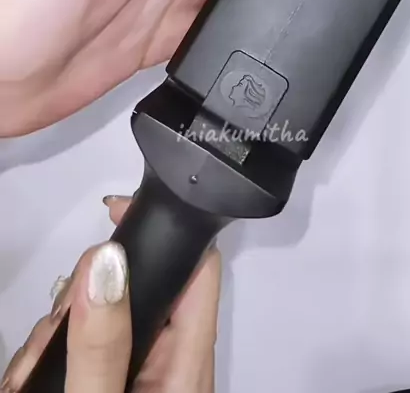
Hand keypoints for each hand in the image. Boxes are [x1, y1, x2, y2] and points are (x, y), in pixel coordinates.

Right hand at [1, 198, 220, 391]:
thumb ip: (100, 344)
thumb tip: (104, 262)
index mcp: (186, 364)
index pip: (197, 266)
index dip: (160, 226)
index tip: (113, 210)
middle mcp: (169, 362)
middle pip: (139, 283)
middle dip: (85, 290)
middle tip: (58, 322)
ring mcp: (141, 372)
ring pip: (104, 311)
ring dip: (62, 327)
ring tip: (35, 367)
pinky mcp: (116, 381)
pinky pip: (88, 342)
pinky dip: (55, 350)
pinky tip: (35, 373)